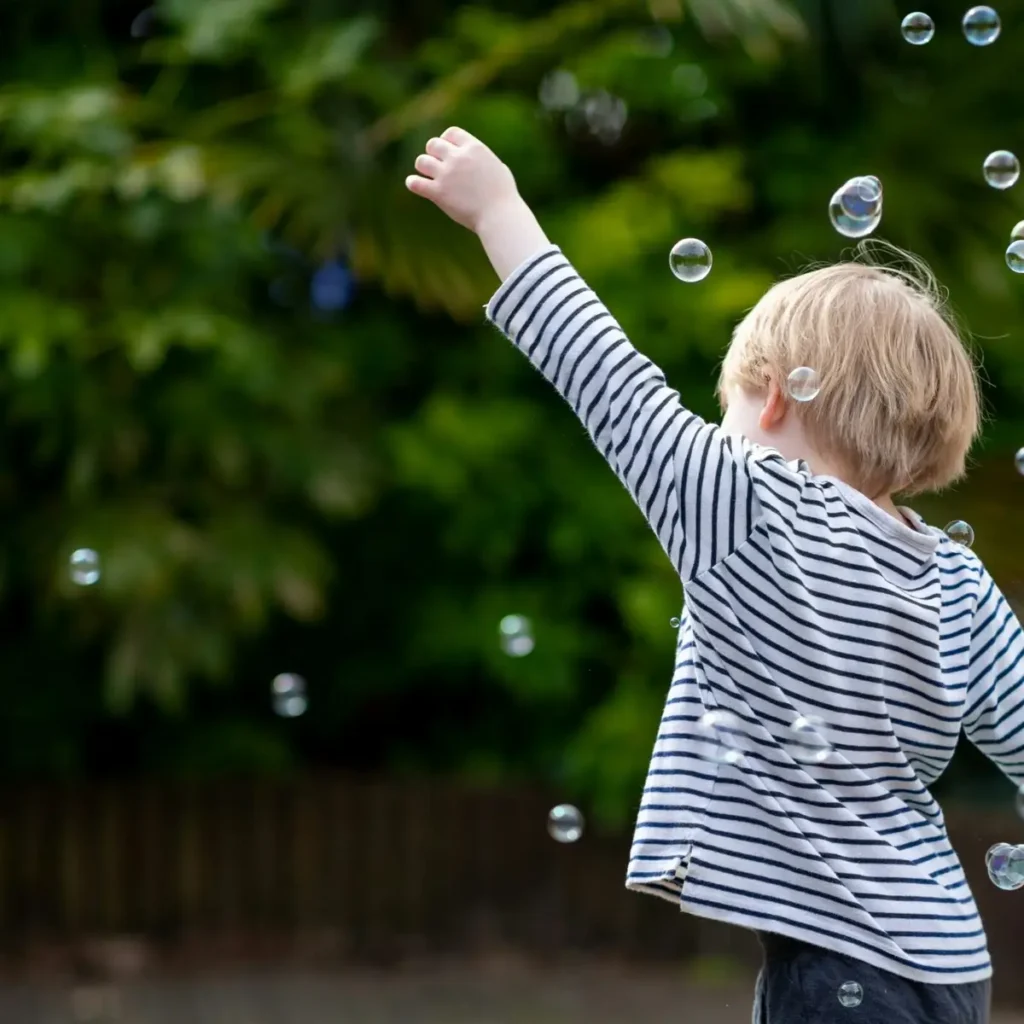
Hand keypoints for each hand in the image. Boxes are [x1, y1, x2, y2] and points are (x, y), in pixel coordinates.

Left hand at [405, 127, 520, 233]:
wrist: (499, 215)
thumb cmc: (504, 196)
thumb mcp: (497, 167)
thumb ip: (482, 160)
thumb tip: (476, 160)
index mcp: (474, 148)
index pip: (450, 133)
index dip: (446, 141)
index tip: (446, 151)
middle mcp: (458, 157)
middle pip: (433, 144)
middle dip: (433, 154)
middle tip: (437, 165)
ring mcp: (447, 174)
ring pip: (421, 161)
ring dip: (423, 167)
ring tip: (427, 176)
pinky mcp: (439, 193)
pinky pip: (415, 183)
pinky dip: (413, 183)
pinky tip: (414, 185)